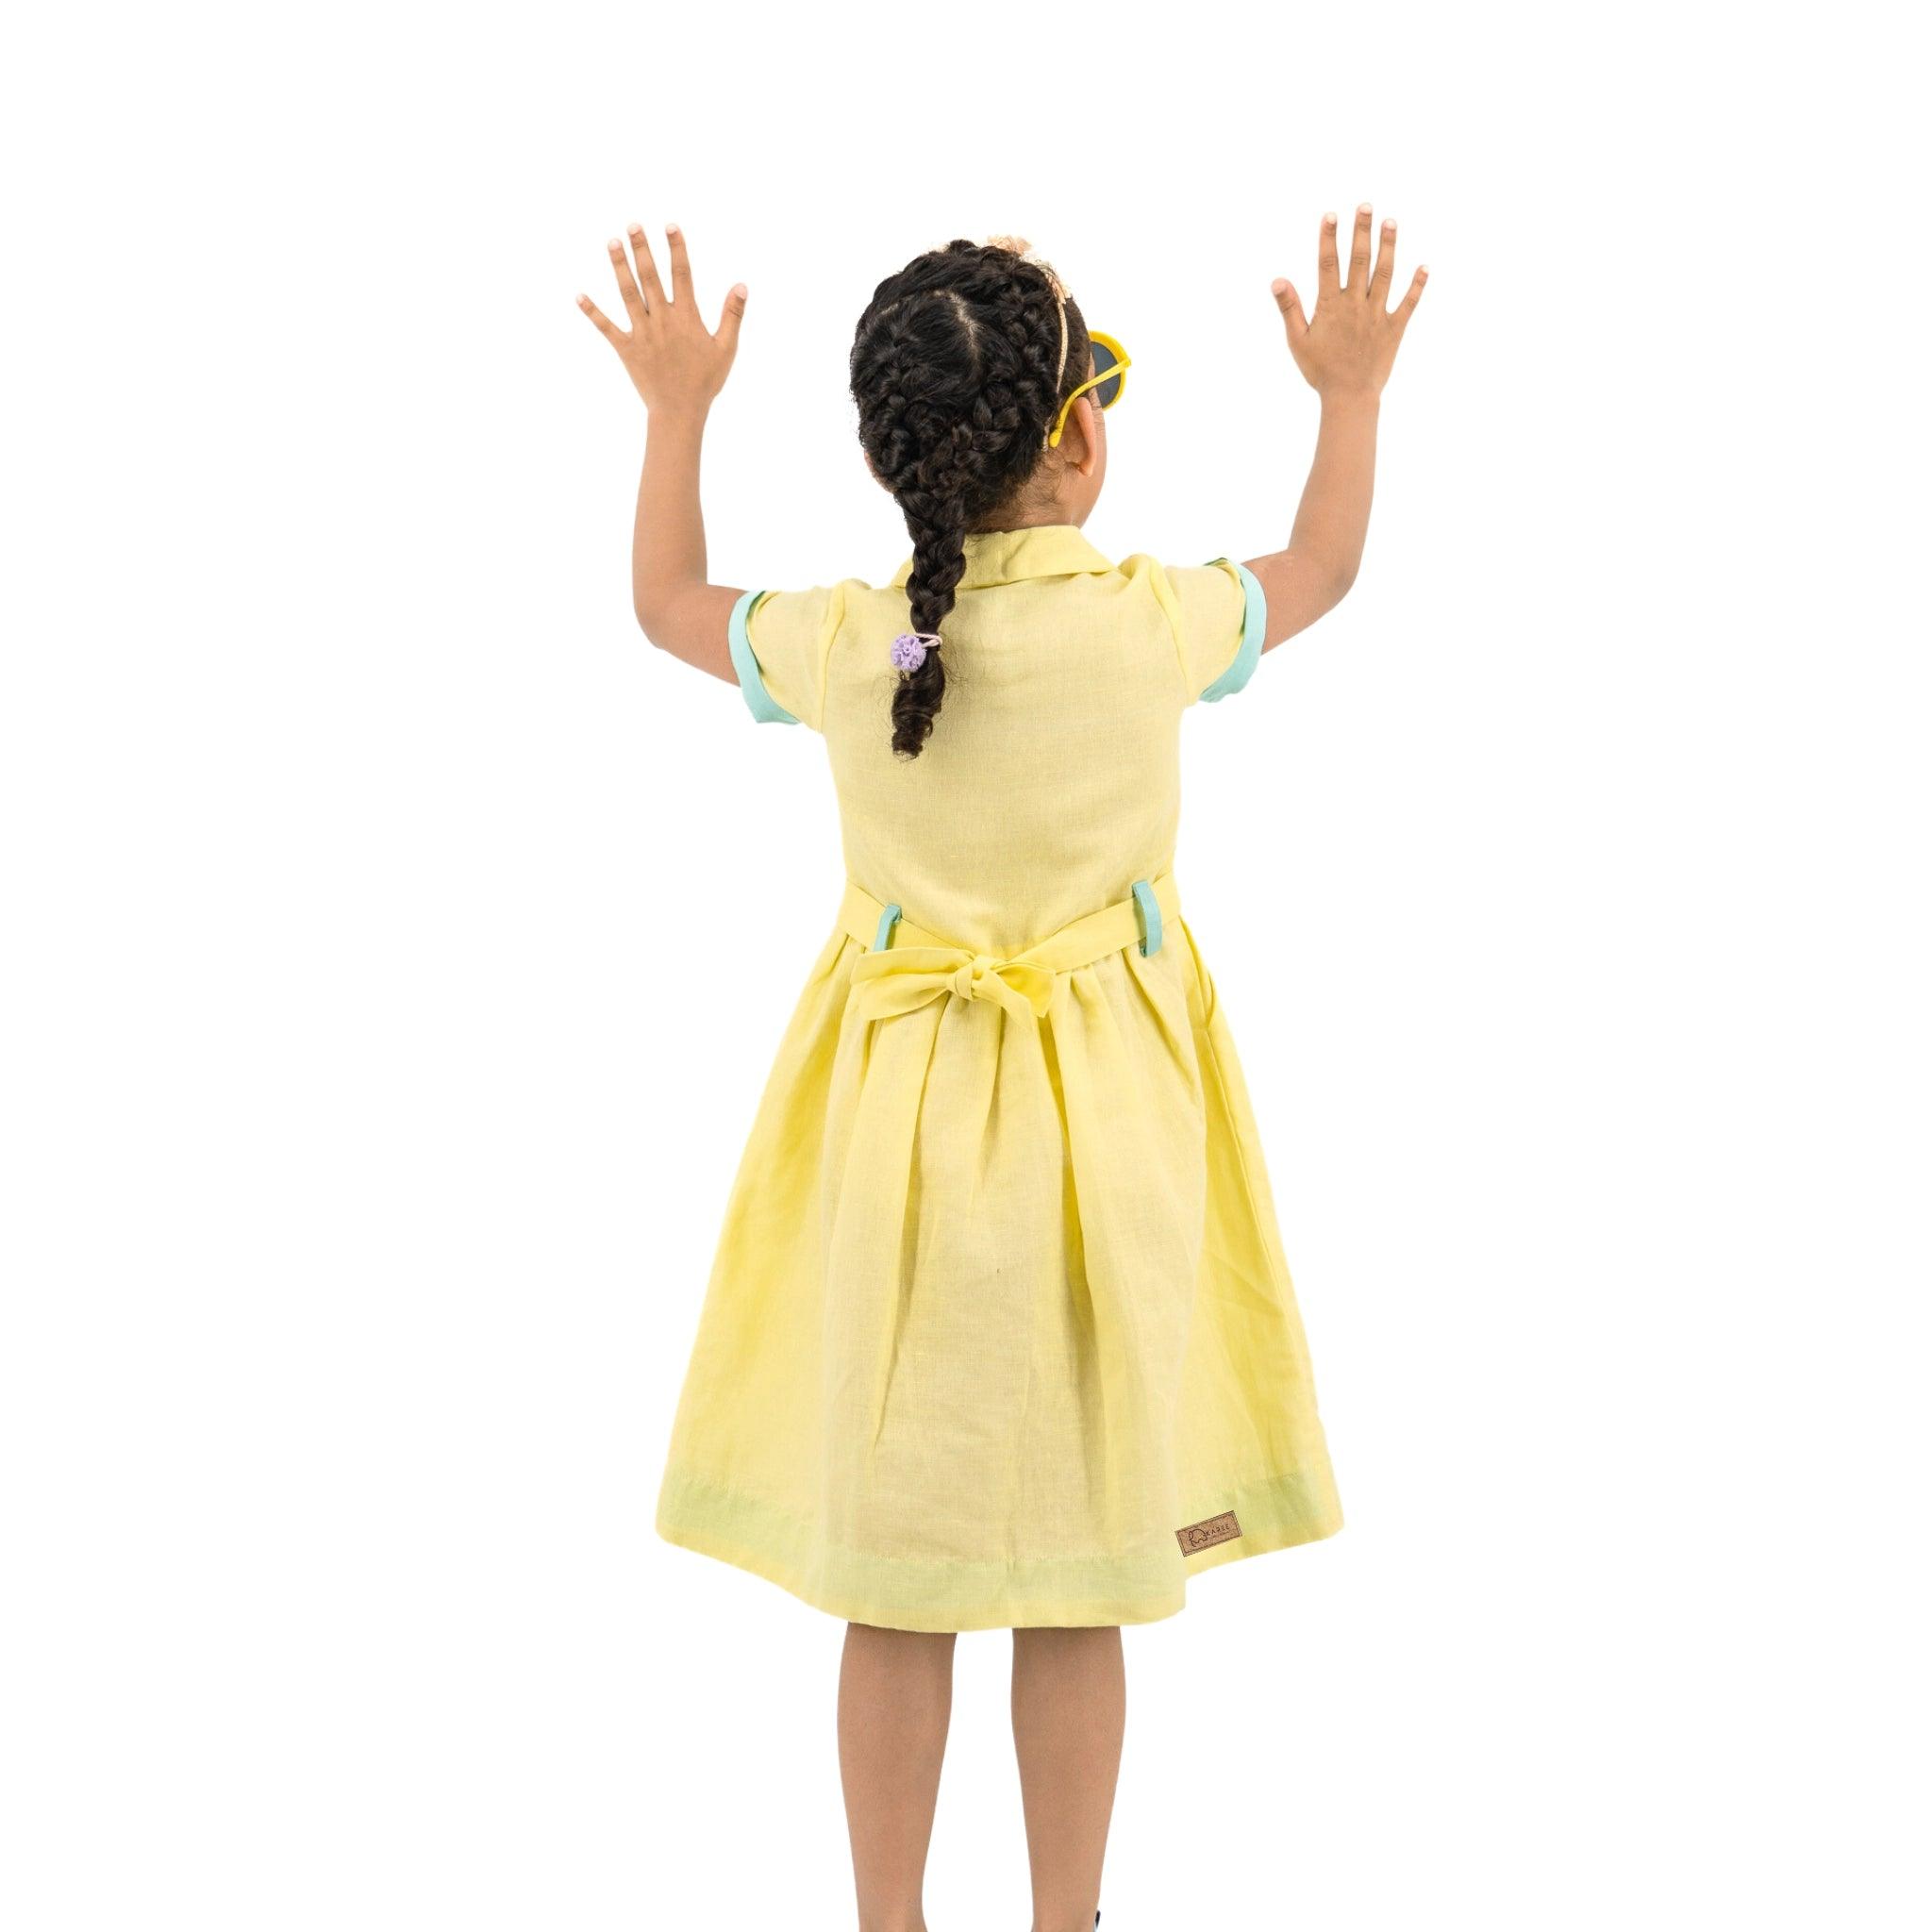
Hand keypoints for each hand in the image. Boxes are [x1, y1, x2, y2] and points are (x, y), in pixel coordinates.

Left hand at [578, 223, 745, 414]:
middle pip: (650, 277)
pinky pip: (606, 327)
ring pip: (628, 294)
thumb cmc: (705, 382)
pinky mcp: (626, 349)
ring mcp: (642, 333)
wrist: (680, 413)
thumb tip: (741, 286)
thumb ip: (733, 315)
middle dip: (642, 249)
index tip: (669, 225)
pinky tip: (578, 296)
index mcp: (686, 317)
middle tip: (633, 224)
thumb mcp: (726, 349)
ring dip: (619, 267)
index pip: (682, 274)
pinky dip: (592, 312)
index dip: (676, 248)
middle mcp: (662, 320)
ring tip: (612, 242)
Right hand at [1271, 205, 1425, 400]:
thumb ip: (1289, 308)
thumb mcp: (1297, 341)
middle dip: (1362, 231)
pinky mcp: (1395, 328)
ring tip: (1391, 222)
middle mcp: (1356, 304)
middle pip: (1360, 260)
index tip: (1331, 215)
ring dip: (1389, 247)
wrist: (1349, 398)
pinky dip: (1417, 285)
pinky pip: (1409, 303)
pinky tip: (1425, 267)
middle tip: (1366, 206)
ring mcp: (1377, 314)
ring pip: (1385, 274)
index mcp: (1330, 306)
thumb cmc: (1320, 372)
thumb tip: (1277, 280)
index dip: (1329, 238)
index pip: (1328, 263)